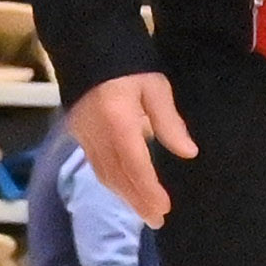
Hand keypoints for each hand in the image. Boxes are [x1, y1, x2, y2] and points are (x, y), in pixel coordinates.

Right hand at [60, 71, 191, 223]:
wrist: (86, 44)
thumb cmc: (128, 63)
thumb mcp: (155, 86)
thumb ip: (168, 121)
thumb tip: (188, 153)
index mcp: (117, 120)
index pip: (134, 164)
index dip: (148, 189)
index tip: (164, 208)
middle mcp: (96, 133)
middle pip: (117, 175)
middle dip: (136, 200)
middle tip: (156, 220)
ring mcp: (83, 133)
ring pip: (104, 173)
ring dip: (124, 194)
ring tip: (143, 210)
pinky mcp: (77, 132)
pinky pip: (96, 164)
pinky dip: (112, 181)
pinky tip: (124, 188)